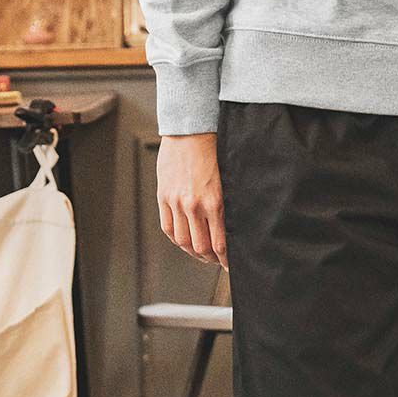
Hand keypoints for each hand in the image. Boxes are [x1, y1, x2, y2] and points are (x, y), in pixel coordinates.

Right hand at [156, 132, 227, 269]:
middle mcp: (193, 206)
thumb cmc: (213, 151)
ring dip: (193, 252)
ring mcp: (176, 202)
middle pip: (200, 248)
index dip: (225, 260)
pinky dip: (176, 239)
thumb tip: (233, 228)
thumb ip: (227, 205)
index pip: (220, 244)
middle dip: (210, 259)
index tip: (230, 264)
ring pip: (182, 241)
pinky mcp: (164, 197)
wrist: (190, 131)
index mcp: (214, 202)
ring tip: (201, 253)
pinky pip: (168, 227)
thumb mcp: (228, 180)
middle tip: (217, 260)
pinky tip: (184, 240)